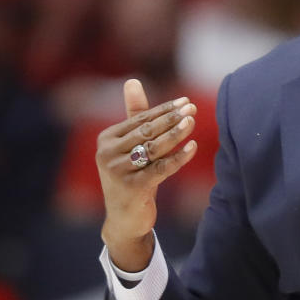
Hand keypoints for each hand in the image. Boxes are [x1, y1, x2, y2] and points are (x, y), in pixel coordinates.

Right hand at [97, 79, 197, 270]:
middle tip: (192, 108)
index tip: (186, 101)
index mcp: (106, 139)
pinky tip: (193, 147)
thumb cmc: (132, 176)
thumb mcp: (132, 146)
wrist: (125, 219)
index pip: (140, 119)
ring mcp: (118, 171)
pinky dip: (178, 157)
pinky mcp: (132, 187)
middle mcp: (107, 153)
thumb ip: (135, 115)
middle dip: (171, 118)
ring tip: (192, 122)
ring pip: (153, 148)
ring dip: (176, 134)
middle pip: (146, 131)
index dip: (164, 109)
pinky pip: (160, 168)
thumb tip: (133, 80)